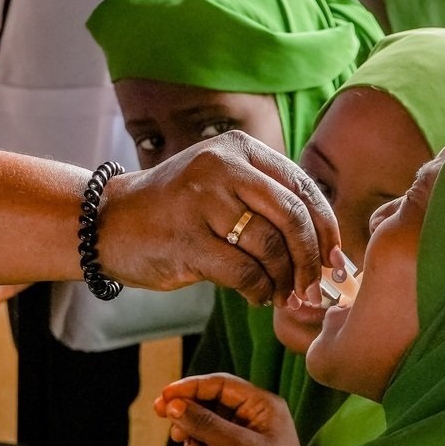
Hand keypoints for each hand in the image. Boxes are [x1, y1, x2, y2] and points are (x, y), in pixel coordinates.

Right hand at [96, 131, 341, 306]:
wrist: (108, 221)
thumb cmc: (176, 210)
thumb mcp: (222, 184)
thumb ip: (267, 199)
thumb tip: (325, 242)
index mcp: (239, 149)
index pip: (303, 187)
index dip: (326, 228)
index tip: (335, 259)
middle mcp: (222, 167)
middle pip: (293, 216)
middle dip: (312, 259)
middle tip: (316, 287)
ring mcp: (203, 201)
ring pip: (271, 247)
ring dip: (284, 280)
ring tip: (282, 294)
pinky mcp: (187, 239)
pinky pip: (244, 272)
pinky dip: (259, 290)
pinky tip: (257, 296)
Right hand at [156, 373, 307, 445]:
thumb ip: (205, 424)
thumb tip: (173, 405)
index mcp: (263, 405)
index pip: (222, 384)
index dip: (191, 386)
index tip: (165, 396)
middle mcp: (255, 415)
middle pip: (212, 398)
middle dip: (187, 406)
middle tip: (160, 412)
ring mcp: (245, 433)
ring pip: (208, 418)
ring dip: (189, 425)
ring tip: (177, 438)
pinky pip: (210, 436)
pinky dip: (196, 441)